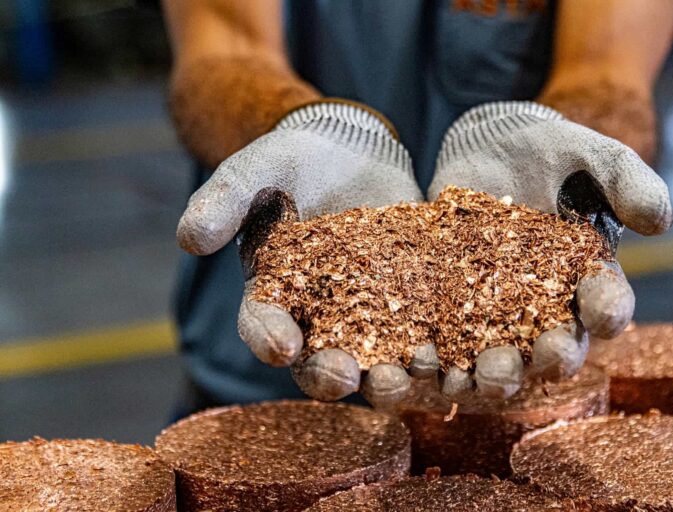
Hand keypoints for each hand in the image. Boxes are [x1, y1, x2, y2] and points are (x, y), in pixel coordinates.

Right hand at [176, 101, 423, 403]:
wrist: (352, 149)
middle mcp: (318, 316)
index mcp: (274, 294)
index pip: (262, 325)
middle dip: (329, 373)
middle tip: (346, 377)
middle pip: (318, 359)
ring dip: (387, 374)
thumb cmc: (295, 160)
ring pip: (374, 358)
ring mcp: (368, 313)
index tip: (282, 345)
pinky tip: (453, 352)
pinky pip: (422, 331)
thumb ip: (226, 200)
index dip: (268, 338)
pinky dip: (436, 346)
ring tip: (405, 373)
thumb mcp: (258, 169)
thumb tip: (188, 238)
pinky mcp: (410, 301)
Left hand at [428, 101, 671, 397]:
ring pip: (500, 354)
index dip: (608, 311)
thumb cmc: (550, 151)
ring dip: (493, 372)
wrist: (486, 145)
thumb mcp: (590, 154)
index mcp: (589, 277)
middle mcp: (546, 306)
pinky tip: (422, 361)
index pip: (607, 303)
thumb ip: (625, 180)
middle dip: (552, 355)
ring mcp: (496, 309)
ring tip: (481, 379)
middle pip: (555, 344)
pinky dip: (436, 355)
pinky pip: (446, 338)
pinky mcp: (451, 303)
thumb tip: (660, 220)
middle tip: (544, 357)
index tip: (605, 314)